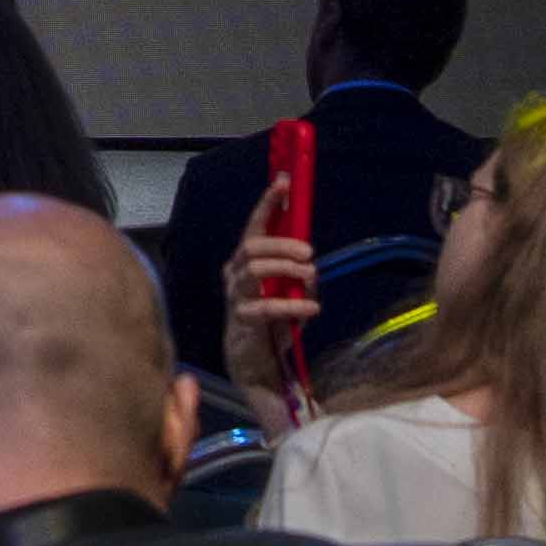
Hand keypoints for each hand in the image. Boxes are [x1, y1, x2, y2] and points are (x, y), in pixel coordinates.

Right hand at [217, 174, 317, 430]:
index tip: (284, 183)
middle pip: (252, 245)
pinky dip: (293, 304)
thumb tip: (311, 269)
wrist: (253, 363)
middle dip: (282, 243)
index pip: (254, 226)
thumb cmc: (271, 323)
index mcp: (244, 261)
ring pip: (255, 268)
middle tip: (309, 252)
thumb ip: (298, 277)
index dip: (268, 204)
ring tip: (311, 274)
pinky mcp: (242, 319)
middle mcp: (235, 273)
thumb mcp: (289, 294)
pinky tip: (311, 306)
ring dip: (286, 267)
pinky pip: (266, 306)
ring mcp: (236, 295)